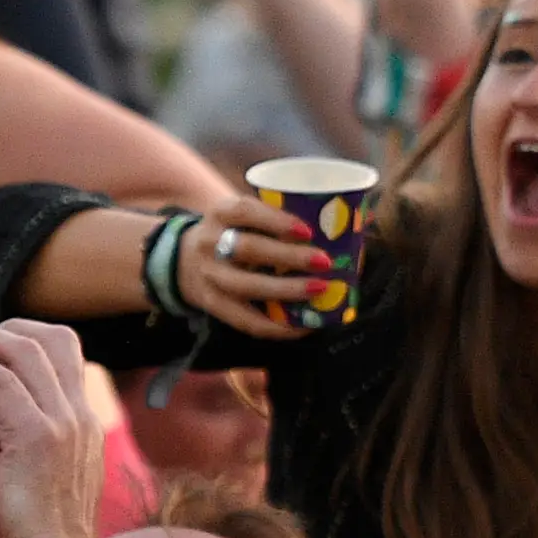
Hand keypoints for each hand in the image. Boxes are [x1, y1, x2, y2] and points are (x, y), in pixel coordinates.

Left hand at [0, 320, 106, 537]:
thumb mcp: (36, 484)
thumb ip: (19, 446)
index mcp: (82, 430)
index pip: (68, 364)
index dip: (34, 343)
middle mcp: (78, 420)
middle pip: (58, 344)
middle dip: (15, 327)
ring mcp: (62, 425)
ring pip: (29, 353)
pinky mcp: (36, 437)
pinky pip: (4, 382)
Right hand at [179, 199, 333, 338]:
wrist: (183, 260)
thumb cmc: (235, 233)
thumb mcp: (246, 216)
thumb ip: (283, 218)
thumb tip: (354, 225)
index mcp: (222, 212)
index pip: (245, 210)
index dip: (276, 220)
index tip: (307, 230)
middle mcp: (210, 242)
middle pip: (248, 249)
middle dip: (288, 257)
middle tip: (325, 261)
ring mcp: (210, 276)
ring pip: (246, 286)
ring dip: (286, 291)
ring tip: (320, 290)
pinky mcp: (213, 304)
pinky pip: (245, 320)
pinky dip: (276, 326)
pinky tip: (303, 326)